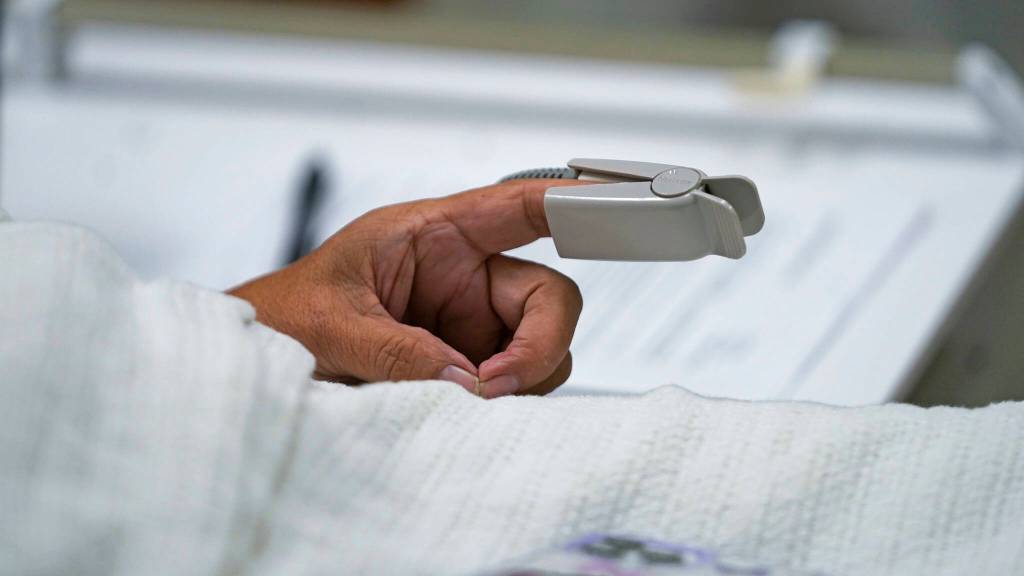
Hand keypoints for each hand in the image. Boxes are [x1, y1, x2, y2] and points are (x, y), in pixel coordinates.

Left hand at [229, 179, 582, 397]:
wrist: (260, 361)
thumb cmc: (286, 315)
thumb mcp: (332, 323)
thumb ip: (397, 350)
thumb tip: (465, 383)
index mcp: (433, 236)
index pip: (518, 208)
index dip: (574, 204)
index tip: (616, 207)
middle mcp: (464, 278)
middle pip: (550, 299)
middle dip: (539, 345)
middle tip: (494, 383)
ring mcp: (472, 327)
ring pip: (542, 350)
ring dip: (518, 382)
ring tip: (459, 401)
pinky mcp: (468, 368)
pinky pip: (515, 386)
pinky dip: (504, 406)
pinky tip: (460, 412)